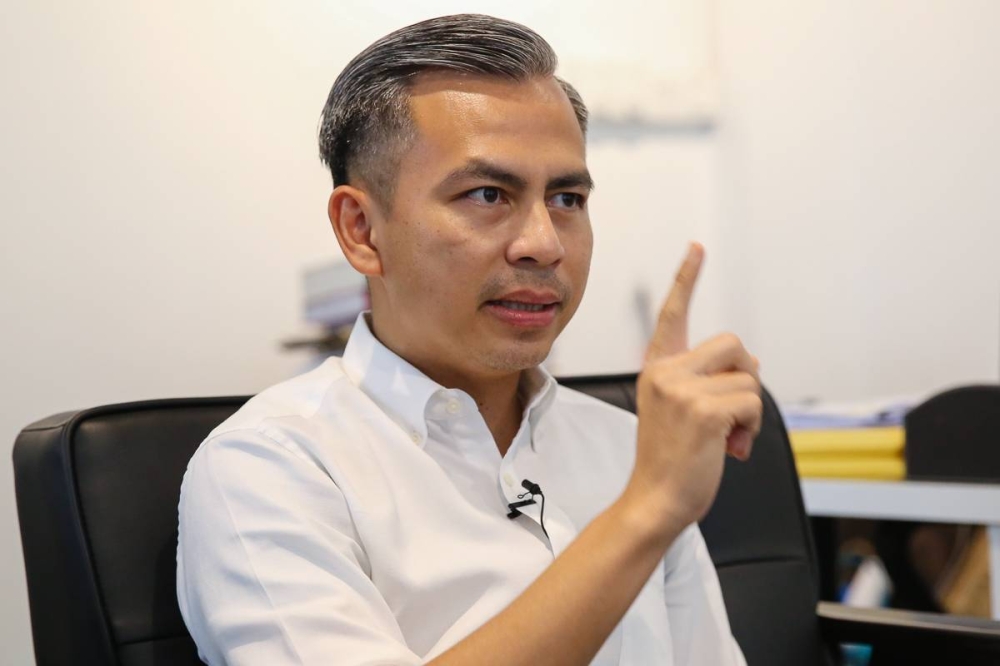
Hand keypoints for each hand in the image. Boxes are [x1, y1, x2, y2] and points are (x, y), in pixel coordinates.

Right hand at [628, 243, 762, 533]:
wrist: (654, 500)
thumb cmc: (671, 461)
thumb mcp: (680, 411)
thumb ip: (705, 381)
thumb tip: (752, 367)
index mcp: (657, 368)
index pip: (672, 314)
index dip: (686, 279)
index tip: (697, 248)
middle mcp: (665, 372)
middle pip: (733, 344)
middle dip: (746, 376)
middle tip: (735, 412)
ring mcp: (682, 389)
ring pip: (749, 378)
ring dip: (750, 411)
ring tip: (728, 438)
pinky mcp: (704, 410)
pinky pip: (752, 401)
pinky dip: (751, 427)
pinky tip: (731, 448)